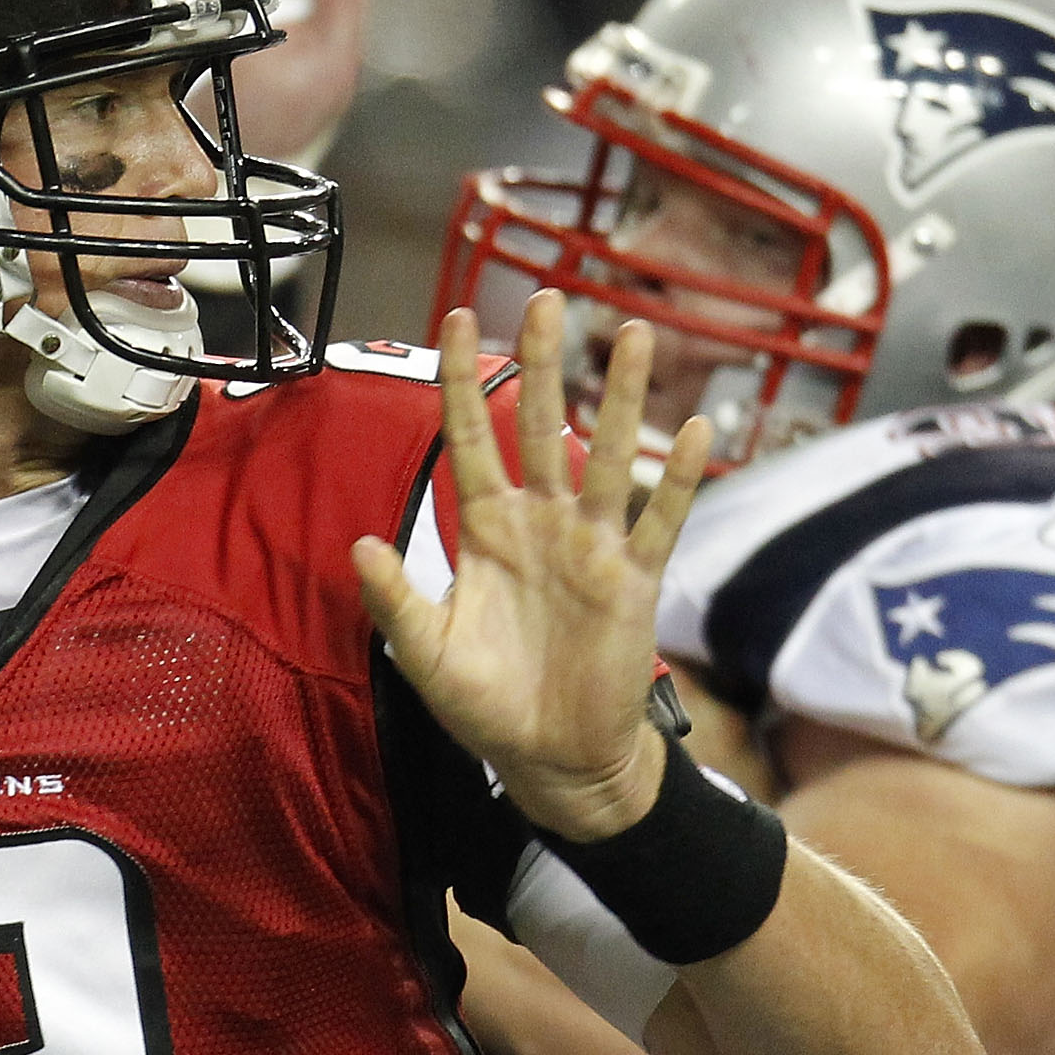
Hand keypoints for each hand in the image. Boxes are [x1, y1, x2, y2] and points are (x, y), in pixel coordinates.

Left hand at [352, 290, 711, 841]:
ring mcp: (590, 545)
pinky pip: (660, 518)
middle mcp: (539, 522)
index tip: (459, 317)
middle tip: (547, 298)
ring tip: (630, 333)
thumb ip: (395, 598)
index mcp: (485, 528)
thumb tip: (360, 545)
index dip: (464, 380)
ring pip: (604, 453)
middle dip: (543, 362)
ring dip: (618, 396)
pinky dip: (676, 476)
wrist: (551, 756)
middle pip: (542, 424)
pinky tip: (695, 429)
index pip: (471, 436)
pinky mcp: (634, 578)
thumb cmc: (485, 703)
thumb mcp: (427, 652)